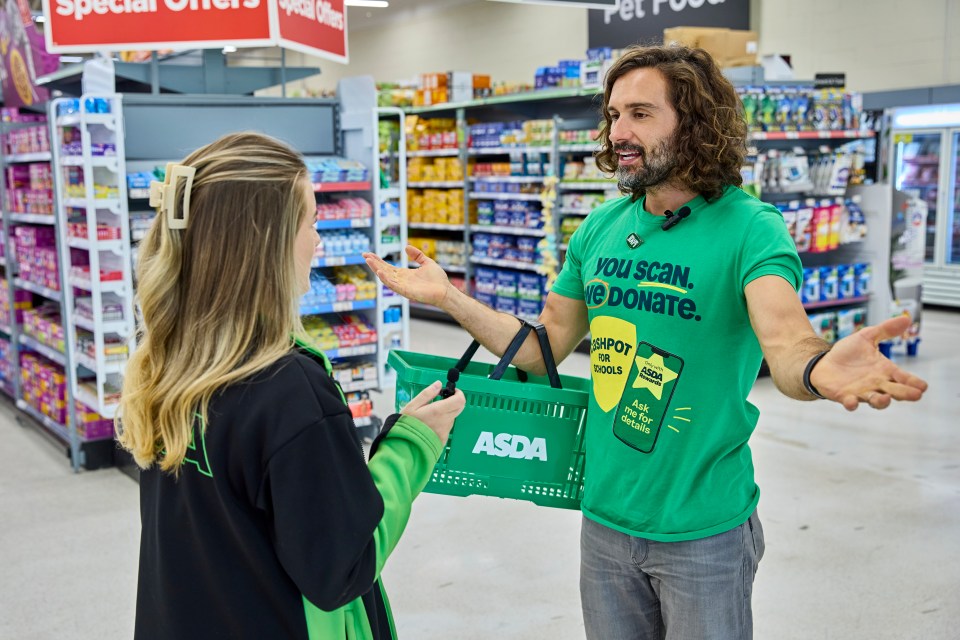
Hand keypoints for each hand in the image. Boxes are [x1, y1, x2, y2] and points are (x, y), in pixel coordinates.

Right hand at [363, 246, 453, 307]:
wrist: (445, 290)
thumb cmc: (438, 279)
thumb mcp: (427, 262)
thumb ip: (417, 255)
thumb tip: (406, 247)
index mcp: (404, 274)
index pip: (388, 267)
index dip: (378, 260)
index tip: (369, 254)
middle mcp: (401, 280)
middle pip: (384, 271)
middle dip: (374, 263)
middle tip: (364, 255)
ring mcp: (403, 286)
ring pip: (386, 278)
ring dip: (377, 269)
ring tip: (369, 261)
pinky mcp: (406, 292)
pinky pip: (393, 285)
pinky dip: (386, 279)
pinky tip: (380, 272)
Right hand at [400, 381, 465, 444]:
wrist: (404, 447)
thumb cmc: (406, 425)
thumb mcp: (412, 405)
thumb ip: (427, 393)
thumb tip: (438, 384)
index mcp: (438, 411)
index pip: (460, 400)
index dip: (458, 393)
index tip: (451, 391)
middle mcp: (445, 421)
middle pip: (460, 408)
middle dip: (454, 401)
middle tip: (442, 400)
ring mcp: (445, 431)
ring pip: (452, 417)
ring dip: (446, 413)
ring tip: (430, 415)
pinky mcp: (443, 439)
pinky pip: (447, 427)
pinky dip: (442, 423)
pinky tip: (430, 425)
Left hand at [811, 316, 927, 410]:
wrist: (823, 363)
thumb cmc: (847, 353)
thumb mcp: (866, 337)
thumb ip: (885, 330)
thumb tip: (907, 318)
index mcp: (884, 371)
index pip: (904, 378)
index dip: (914, 383)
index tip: (923, 386)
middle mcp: (876, 384)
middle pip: (895, 392)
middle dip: (905, 394)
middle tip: (916, 395)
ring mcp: (861, 392)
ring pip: (875, 401)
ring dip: (881, 402)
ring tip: (886, 398)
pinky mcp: (844, 396)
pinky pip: (850, 403)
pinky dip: (851, 404)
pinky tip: (851, 402)